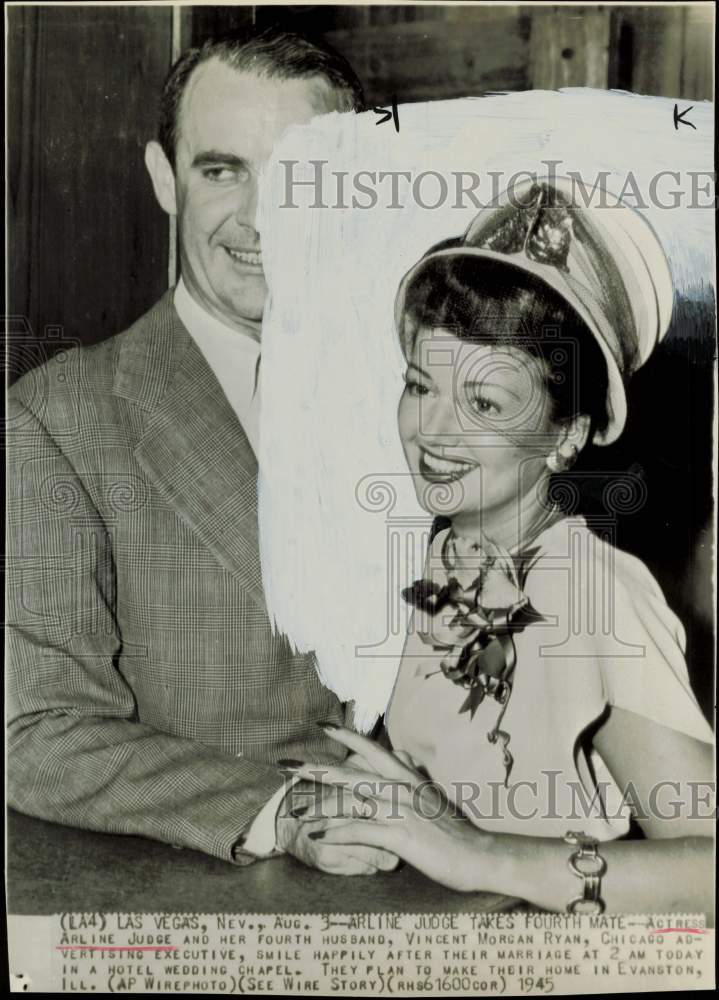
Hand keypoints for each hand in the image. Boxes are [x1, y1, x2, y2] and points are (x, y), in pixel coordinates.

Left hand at [287, 726, 488, 891]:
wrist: (479, 855)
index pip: (372, 749)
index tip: (321, 726)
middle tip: (286, 765)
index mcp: (407, 778)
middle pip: (350, 773)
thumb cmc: (454, 830)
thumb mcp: (433, 795)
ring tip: (294, 812)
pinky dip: (337, 833)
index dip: (346, 737)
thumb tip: (405, 755)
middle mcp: (401, 788)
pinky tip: (318, 838)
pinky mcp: (401, 835)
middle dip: (316, 770)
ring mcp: (401, 811)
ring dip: (318, 808)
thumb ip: (415, 775)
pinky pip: (361, 831)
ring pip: (351, 801)